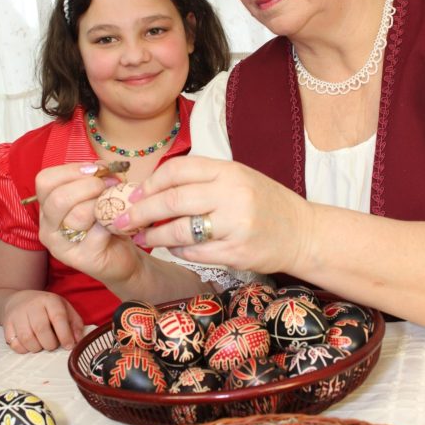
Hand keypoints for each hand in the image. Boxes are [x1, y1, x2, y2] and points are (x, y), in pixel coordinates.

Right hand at [2, 290, 83, 352]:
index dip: (65, 334)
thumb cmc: (46, 308)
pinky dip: (24, 350)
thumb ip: (74, 323)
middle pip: (41, 329)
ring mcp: (17, 314)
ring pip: (27, 338)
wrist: (18, 300)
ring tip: (42, 344)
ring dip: (37, 347)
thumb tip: (78, 340)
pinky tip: (30, 345)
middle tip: (53, 345)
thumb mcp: (63, 308)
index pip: (58, 317)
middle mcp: (32, 305)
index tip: (69, 346)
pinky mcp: (6, 325)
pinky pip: (15, 344)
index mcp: (49, 300)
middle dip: (50, 343)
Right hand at [36, 162, 142, 285]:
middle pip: (58, 198)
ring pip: (78, 215)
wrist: (121, 257)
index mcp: (47, 207)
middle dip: (88, 185)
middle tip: (109, 185)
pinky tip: (118, 222)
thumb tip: (101, 166)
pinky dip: (112, 222)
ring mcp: (62, 246)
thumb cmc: (106, 222)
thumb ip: (94, 179)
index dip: (72, 170)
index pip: (45, 180)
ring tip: (115, 203)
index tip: (96, 169)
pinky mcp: (82, 259)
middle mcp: (48, 227)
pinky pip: (97, 232)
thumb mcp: (97, 195)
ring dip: (102, 203)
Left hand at [113, 156, 312, 275]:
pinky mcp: (237, 253)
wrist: (303, 232)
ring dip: (155, 236)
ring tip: (143, 238)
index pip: (177, 170)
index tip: (134, 195)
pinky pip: (195, 253)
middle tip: (121, 221)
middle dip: (140, 213)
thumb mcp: (238, 178)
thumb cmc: (265, 203)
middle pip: (172, 201)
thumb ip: (201, 180)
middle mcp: (232, 195)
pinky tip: (174, 249)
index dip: (149, 184)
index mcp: (229, 171)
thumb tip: (152, 191)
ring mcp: (235, 225)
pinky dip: (178, 251)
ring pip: (179, 231)